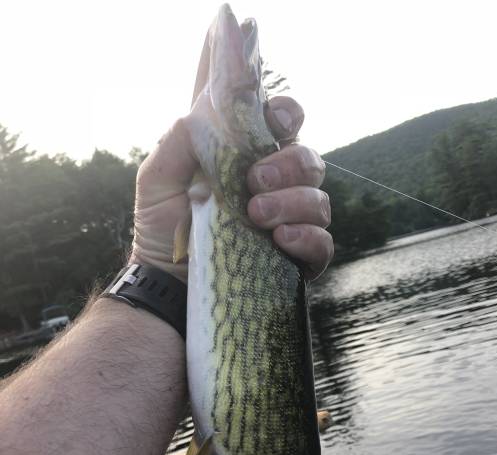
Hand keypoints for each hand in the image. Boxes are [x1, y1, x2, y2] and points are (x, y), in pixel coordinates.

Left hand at [130, 96, 332, 282]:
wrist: (167, 284)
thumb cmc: (163, 228)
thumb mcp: (157, 179)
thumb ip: (178, 139)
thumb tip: (206, 111)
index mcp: (247, 159)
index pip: (282, 122)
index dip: (286, 112)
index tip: (275, 118)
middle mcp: (276, 187)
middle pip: (309, 160)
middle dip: (289, 164)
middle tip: (254, 180)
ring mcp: (290, 223)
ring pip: (319, 200)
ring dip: (292, 202)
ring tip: (256, 215)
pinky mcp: (298, 258)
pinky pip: (323, 243)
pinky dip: (306, 237)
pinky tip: (280, 239)